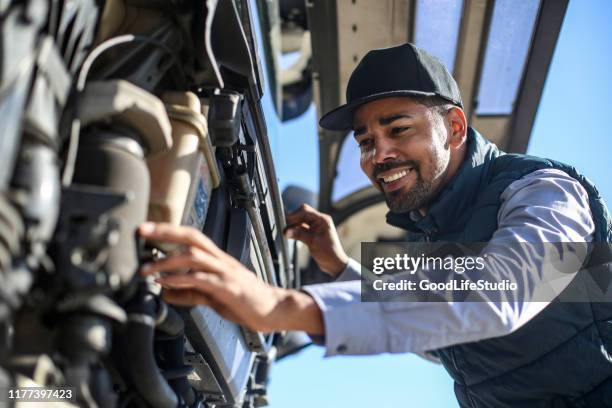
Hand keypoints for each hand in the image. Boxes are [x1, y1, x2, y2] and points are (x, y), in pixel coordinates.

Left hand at [138, 222, 322, 333]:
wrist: (274, 310)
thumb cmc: (246, 302)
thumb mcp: (213, 297)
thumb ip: (190, 293)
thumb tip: (166, 293)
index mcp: (217, 260)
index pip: (191, 237)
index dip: (169, 231)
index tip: (146, 230)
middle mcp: (221, 260)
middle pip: (192, 237)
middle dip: (166, 232)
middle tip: (142, 231)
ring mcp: (225, 272)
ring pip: (193, 256)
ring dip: (166, 261)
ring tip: (146, 270)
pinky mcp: (228, 287)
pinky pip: (201, 279)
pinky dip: (180, 280)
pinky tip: (166, 284)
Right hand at [285, 204, 348, 277]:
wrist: (334, 263)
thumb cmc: (328, 253)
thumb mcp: (312, 242)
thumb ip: (299, 235)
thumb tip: (286, 231)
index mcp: (322, 219)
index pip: (305, 211)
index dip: (294, 215)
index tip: (285, 222)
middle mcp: (319, 221)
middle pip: (301, 214)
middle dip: (292, 220)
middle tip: (284, 228)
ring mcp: (315, 226)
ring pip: (300, 221)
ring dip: (293, 226)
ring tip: (286, 233)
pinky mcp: (311, 233)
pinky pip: (300, 228)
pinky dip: (295, 231)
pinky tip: (290, 235)